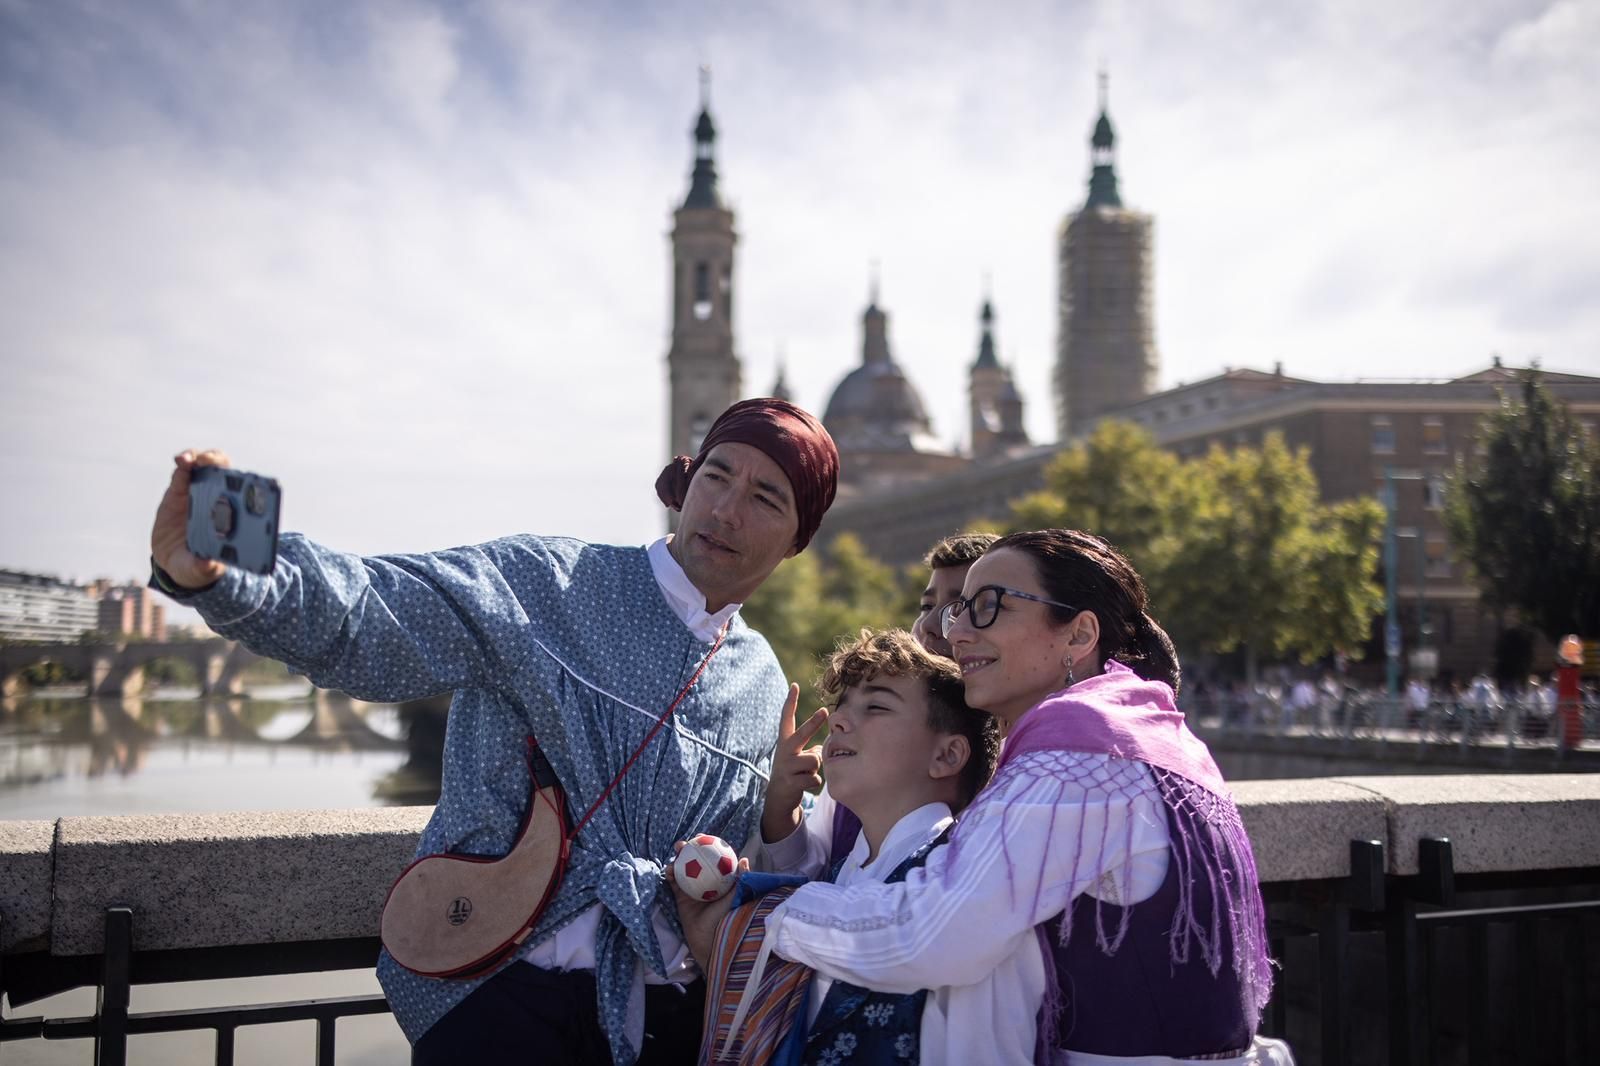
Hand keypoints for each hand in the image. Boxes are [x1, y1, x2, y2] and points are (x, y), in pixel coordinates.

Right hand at [151, 450, 231, 589]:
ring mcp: (200, 494)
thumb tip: (209, 564)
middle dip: (221, 464)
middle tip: (212, 463)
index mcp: (233, 519)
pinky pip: (183, 473)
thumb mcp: (200, 571)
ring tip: (193, 460)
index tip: (242, 481)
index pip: (245, 496)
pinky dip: (184, 463)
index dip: (246, 484)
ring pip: (206, 467)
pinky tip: (181, 461)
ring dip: (202, 458)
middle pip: (227, 474)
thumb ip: (204, 568)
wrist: (176, 562)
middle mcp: (220, 502)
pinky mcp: (180, 491)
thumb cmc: (196, 566)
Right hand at [670, 841, 746, 967]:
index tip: (703, 836)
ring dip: (677, 858)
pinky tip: (670, 869)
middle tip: (686, 843)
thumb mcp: (735, 896)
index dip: (706, 844)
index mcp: (717, 877)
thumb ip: (741, 879)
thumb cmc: (725, 918)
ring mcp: (690, 887)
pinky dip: (670, 874)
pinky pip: (673, 882)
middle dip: (688, 847)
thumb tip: (745, 859)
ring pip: (681, 868)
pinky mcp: (679, 896)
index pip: (711, 856)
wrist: (709, 938)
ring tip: (676, 853)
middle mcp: (703, 880)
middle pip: (693, 859)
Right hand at [761, 684, 826, 843]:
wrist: (779, 797)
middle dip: (813, 723)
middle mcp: (784, 751)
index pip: (786, 717)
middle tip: (825, 711)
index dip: (791, 701)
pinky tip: (804, 785)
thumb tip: (827, 745)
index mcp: (785, 741)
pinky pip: (815, 778)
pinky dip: (815, 782)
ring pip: (815, 760)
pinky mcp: (792, 782)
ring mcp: (787, 767)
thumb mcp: (798, 756)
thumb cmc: (793, 770)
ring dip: (815, 768)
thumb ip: (812, 747)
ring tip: (805, 773)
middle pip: (802, 734)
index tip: (795, 685)